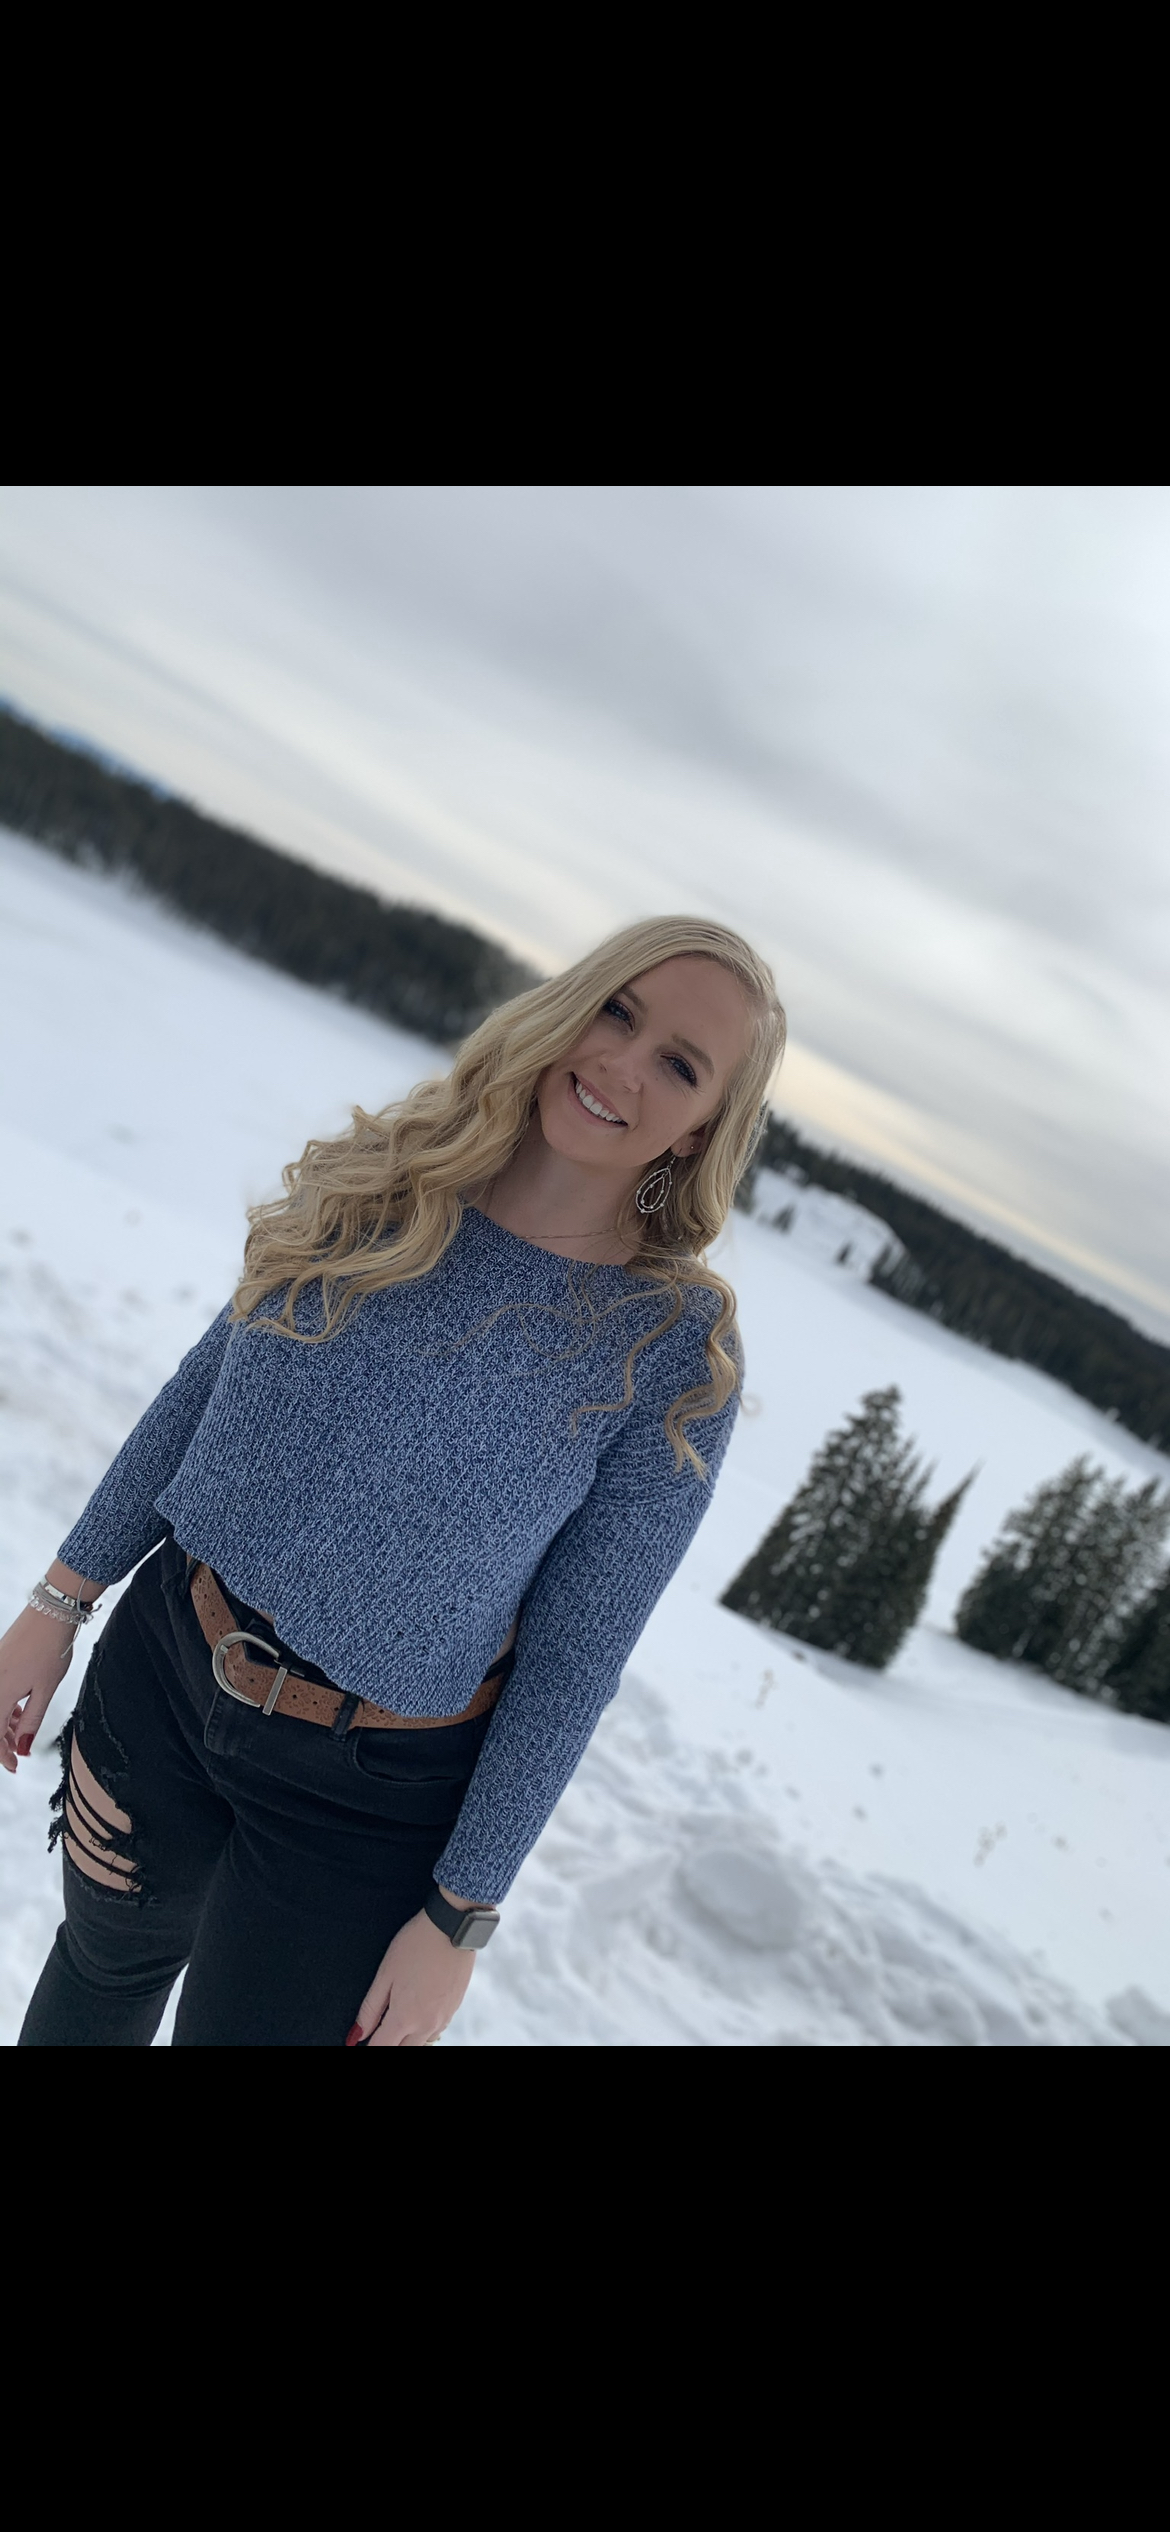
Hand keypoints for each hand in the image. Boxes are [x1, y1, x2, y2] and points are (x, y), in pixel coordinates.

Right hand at [1, 1607, 76, 1775]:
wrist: (50, 1612)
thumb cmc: (50, 1648)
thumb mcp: (45, 1691)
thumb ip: (31, 1721)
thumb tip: (23, 1748)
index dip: (2, 1755)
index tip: (14, 1766)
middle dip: (2, 1741)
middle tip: (18, 1753)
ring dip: (4, 1724)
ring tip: (22, 1731)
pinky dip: (5, 1706)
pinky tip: (19, 1710)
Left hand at [350, 1906, 476, 2046]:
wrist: (453, 1927)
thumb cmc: (416, 1945)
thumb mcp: (385, 1974)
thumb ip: (370, 2009)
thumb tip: (357, 2034)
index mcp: (405, 2017)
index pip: (381, 2048)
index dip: (367, 2046)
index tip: (361, 2040)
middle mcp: (426, 2025)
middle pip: (402, 2050)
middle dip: (388, 2043)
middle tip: (378, 2028)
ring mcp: (443, 2018)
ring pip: (420, 2043)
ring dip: (406, 2038)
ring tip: (397, 2016)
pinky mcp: (454, 2009)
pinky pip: (435, 2030)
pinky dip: (422, 2028)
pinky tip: (417, 2008)